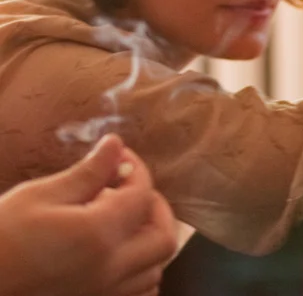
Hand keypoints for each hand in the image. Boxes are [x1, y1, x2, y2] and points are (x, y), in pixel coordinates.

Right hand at [0, 134, 176, 295]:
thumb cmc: (0, 238)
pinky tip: (118, 256)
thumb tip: (117, 144)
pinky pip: (138, 294)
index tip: (120, 157)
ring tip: (124, 221)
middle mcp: (110, 271)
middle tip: (130, 189)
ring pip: (155, 270)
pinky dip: (140, 273)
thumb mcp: (39, 196)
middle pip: (163, 238)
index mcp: (98, 236)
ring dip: (149, 240)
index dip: (136, 169)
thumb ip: (88, 172)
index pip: (142, 195)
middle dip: (155, 206)